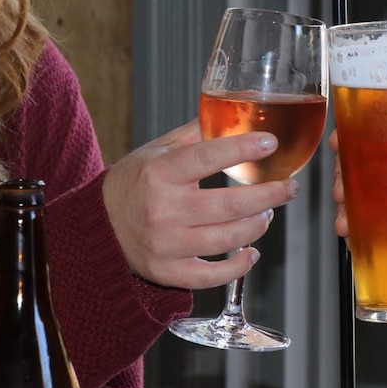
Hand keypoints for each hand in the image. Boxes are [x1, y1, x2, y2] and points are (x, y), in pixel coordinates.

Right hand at [103, 120, 299, 289]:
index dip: (243, 149)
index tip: (271, 143)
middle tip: (288, 187)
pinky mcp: (166, 272)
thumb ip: (196, 134)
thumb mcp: (157, 150)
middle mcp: (163, 209)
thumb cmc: (134, 182)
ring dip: (258, 226)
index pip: (209, 157)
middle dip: (269, 195)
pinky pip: (211, 276)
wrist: (97, 226)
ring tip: (267, 214)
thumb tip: (235, 111)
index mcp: (160, 172)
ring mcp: (165, 244)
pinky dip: (238, 266)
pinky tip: (251, 252)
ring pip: (227, 238)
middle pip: (230, 204)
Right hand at [330, 119, 386, 366]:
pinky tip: (349, 234)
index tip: (348, 131)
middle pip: (382, 157)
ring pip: (376, 191)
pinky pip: (381, 226)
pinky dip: (361, 228)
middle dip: (354, 165)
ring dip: (352, 197)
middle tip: (341, 182)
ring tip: (343, 212)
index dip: (374, 123)